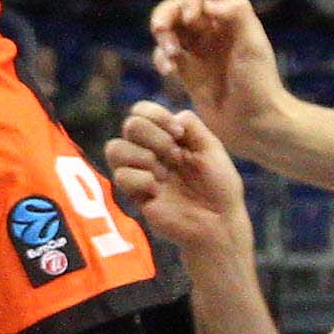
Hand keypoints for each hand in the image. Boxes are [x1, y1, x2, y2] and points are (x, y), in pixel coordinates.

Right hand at [104, 100, 251, 271]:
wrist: (219, 222)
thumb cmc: (219, 186)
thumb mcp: (211, 148)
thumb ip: (192, 124)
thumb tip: (172, 118)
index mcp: (167, 137)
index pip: (142, 111)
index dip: (156, 115)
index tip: (179, 134)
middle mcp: (150, 152)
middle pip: (130, 125)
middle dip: (153, 136)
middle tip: (175, 156)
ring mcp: (141, 173)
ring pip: (114, 149)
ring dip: (140, 155)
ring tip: (162, 173)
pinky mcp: (135, 195)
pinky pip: (121, 176)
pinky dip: (141, 179)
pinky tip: (158, 191)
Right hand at [147, 0, 291, 144]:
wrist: (255, 125)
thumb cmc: (259, 86)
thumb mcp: (254, 46)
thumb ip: (238, 15)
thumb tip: (208, 6)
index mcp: (232, 18)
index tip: (193, 19)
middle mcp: (214, 29)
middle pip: (180, 5)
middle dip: (166, 14)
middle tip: (161, 30)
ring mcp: (199, 50)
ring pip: (169, 28)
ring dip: (162, 36)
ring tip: (168, 56)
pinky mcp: (187, 71)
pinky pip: (165, 55)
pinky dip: (160, 58)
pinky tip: (168, 72)